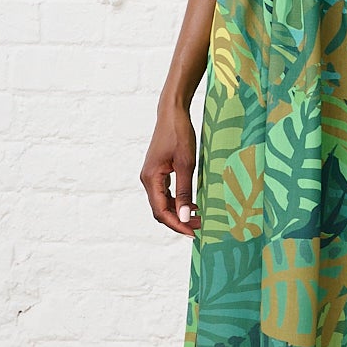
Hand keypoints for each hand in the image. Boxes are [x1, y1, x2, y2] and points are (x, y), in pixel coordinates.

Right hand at [140, 99, 199, 236]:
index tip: (194, 233)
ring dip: (178, 212)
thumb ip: (184, 191)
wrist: (172, 113)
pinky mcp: (157, 171)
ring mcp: (151, 176)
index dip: (177, 225)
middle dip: (179, 221)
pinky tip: (192, 203)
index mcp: (151, 179)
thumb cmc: (179, 134)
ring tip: (198, 217)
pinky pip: (165, 193)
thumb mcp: (186, 164)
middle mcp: (147, 179)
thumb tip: (183, 216)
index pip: (161, 211)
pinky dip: (177, 201)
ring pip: (163, 203)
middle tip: (199, 227)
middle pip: (160, 210)